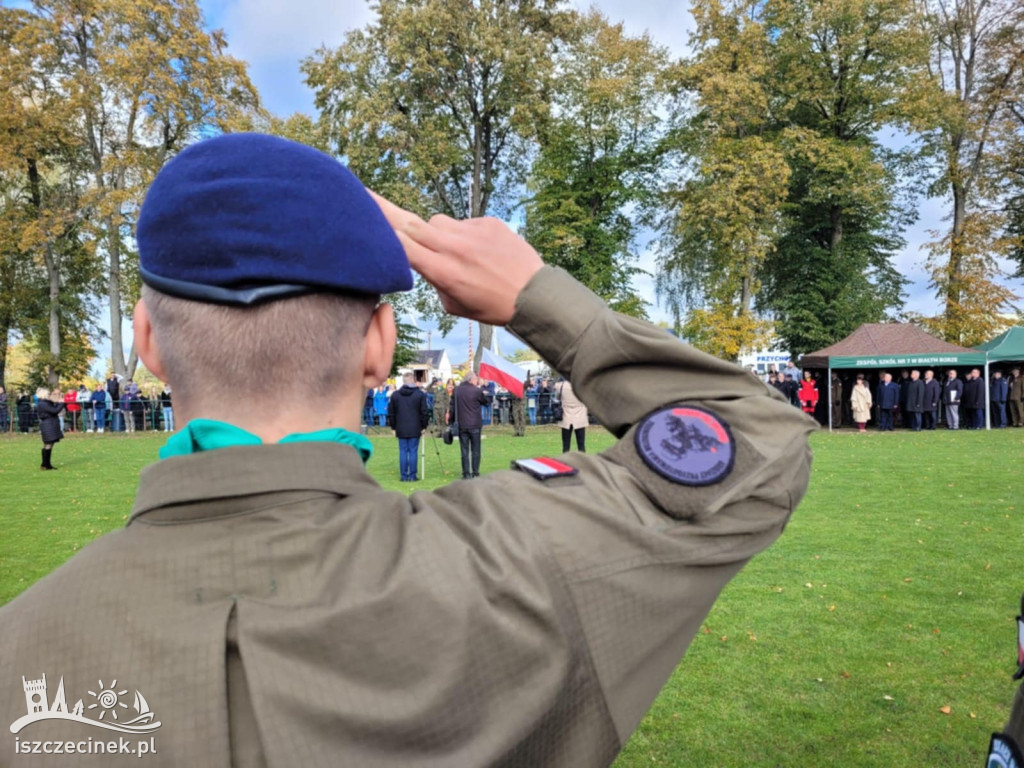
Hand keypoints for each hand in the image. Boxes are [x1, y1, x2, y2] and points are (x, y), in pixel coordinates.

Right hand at [370, 191, 543, 325]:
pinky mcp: (488, 221)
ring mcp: (471, 231)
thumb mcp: (454, 306)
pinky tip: (481, 252)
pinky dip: (463, 235)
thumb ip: (434, 280)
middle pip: (410, 222)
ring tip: (456, 253)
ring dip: (435, 233)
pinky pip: (463, 223)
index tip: (360, 209)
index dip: (379, 226)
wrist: (534, 294)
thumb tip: (424, 261)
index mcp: (441, 271)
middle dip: (384, 208)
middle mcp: (453, 247)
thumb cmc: (492, 306)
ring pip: (437, 222)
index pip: (401, 244)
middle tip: (363, 192)